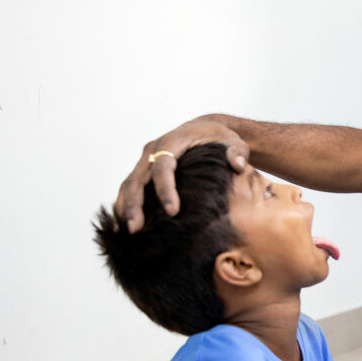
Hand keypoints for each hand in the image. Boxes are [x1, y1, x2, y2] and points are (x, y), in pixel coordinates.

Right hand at [114, 118, 249, 232]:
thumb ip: (236, 152)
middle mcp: (152, 150)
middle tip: (136, 229)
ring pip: (128, 184)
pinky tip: (124, 226)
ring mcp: (145, 160)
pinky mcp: (142, 170)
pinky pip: (129, 188)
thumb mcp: (233, 141)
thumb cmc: (218, 138)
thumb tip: (237, 165)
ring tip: (127, 232)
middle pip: (137, 178)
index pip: (163, 166)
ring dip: (125, 207)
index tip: (172, 211)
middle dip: (134, 204)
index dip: (165, 189)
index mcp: (172, 141)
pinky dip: (124, 205)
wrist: (203, 128)